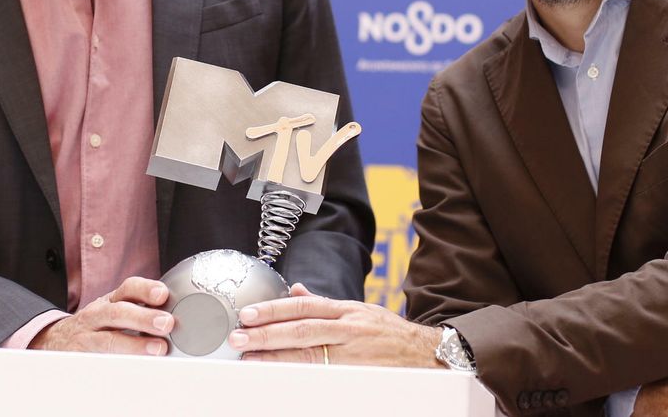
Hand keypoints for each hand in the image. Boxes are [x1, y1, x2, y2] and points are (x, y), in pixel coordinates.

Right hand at [29, 276, 172, 355]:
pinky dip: (115, 364)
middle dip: (144, 318)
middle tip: (167, 323)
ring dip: (134, 344)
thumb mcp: (116, 310)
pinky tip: (133, 368)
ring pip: (109, 339)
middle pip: (119, 312)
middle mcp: (98, 315)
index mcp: (112, 301)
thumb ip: (142, 310)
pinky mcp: (80, 357)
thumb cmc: (99, 324)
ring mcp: (87, 336)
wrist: (58, 339)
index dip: (145, 289)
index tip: (163, 294)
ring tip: (158, 349)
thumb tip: (177, 317)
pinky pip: (98, 361)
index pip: (128, 289)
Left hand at [228, 282, 438, 366]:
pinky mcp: (360, 375)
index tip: (247, 314)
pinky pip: (325, 376)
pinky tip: (281, 377)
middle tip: (238, 338)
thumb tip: (297, 291)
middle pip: (301, 329)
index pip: (304, 306)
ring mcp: (354, 354)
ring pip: (310, 354)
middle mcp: (349, 329)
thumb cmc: (390, 333)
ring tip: (251, 359)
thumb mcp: (361, 310)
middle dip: (266, 333)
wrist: (429, 354)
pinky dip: (301, 376)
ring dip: (276, 357)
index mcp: (347, 310)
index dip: (274, 309)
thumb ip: (326, 304)